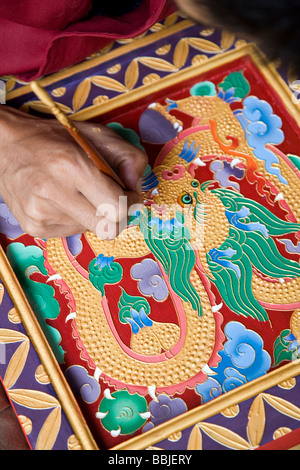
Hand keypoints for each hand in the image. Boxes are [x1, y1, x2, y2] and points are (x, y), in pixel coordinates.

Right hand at [0, 106, 146, 238]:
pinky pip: (72, 232)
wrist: (6, 146)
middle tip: (111, 198)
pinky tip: (63, 200)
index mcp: (72, 166)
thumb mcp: (97, 135)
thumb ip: (129, 157)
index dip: (130, 204)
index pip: (117, 209)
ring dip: (93, 213)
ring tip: (78, 192)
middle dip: (117, 215)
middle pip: (108, 228)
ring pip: (90, 230)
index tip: (129, 195)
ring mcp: (40, 213)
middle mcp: (53, 192)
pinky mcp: (34, 227)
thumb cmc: (54, 138)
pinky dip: (75, 218)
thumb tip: (137, 188)